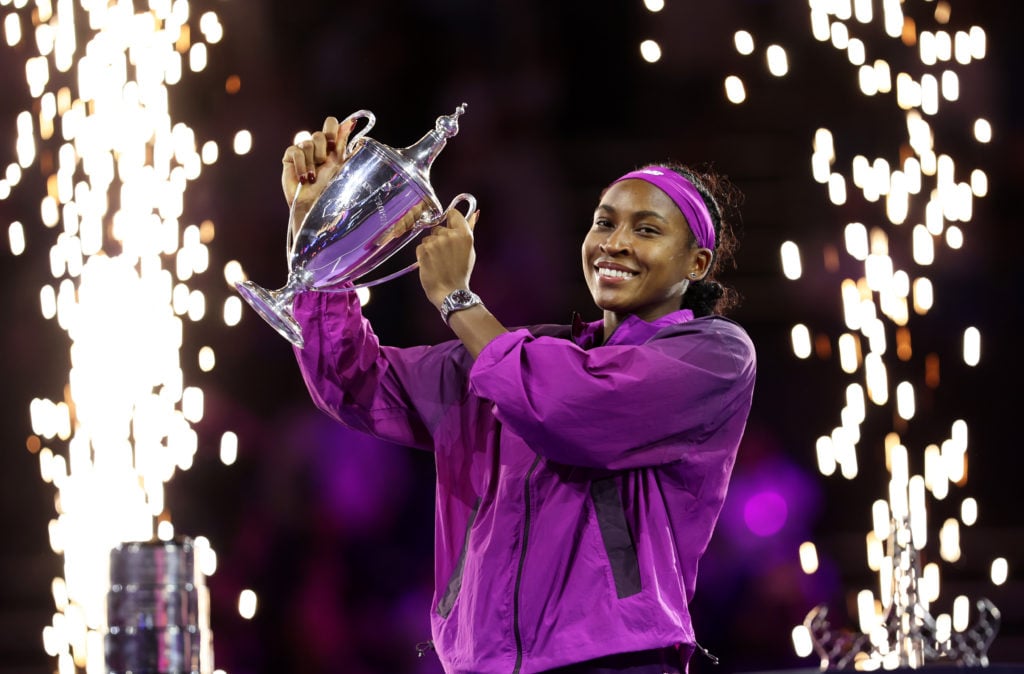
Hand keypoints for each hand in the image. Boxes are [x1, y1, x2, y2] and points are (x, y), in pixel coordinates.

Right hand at [281, 116, 358, 234]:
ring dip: (312, 162)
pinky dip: (301, 165)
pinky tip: (303, 178)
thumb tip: (351, 122)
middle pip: (319, 133)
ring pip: (307, 142)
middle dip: (323, 151)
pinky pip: (295, 150)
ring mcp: (303, 152)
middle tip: (323, 165)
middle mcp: (317, 148)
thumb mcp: (340, 165)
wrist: (314, 205)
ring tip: (313, 177)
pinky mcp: (290, 158)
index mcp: (332, 148)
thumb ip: (343, 144)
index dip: (333, 128)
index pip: (331, 124)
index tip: (335, 143)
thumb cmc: (330, 190)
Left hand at [416, 207, 480, 307]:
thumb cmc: (461, 273)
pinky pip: (420, 247)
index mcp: (464, 234)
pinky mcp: (424, 250)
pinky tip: (431, 264)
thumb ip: (469, 230)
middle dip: (440, 238)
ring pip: (428, 238)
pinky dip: (423, 255)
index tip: (449, 228)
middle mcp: (450, 236)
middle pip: (438, 228)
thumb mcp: (470, 250)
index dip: (450, 220)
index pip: (453, 213)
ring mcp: (436, 243)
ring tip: (438, 261)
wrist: (450, 291)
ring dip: (430, 248)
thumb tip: (475, 214)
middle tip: (445, 255)